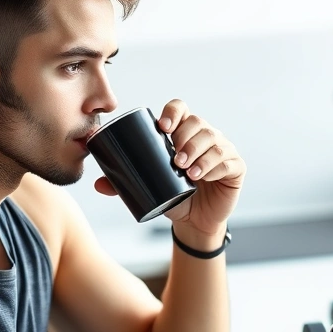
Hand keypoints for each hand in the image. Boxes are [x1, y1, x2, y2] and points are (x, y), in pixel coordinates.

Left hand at [94, 100, 245, 236]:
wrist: (193, 222)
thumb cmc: (171, 197)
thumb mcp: (147, 188)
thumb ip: (123, 184)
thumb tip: (97, 184)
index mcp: (183, 133)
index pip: (180, 109)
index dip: (173, 112)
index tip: (163, 127)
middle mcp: (204, 136)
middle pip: (197, 123)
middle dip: (186, 138)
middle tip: (175, 160)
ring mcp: (222, 150)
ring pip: (213, 140)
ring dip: (199, 152)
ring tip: (186, 170)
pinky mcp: (235, 167)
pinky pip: (228, 160)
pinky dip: (214, 166)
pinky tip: (202, 175)